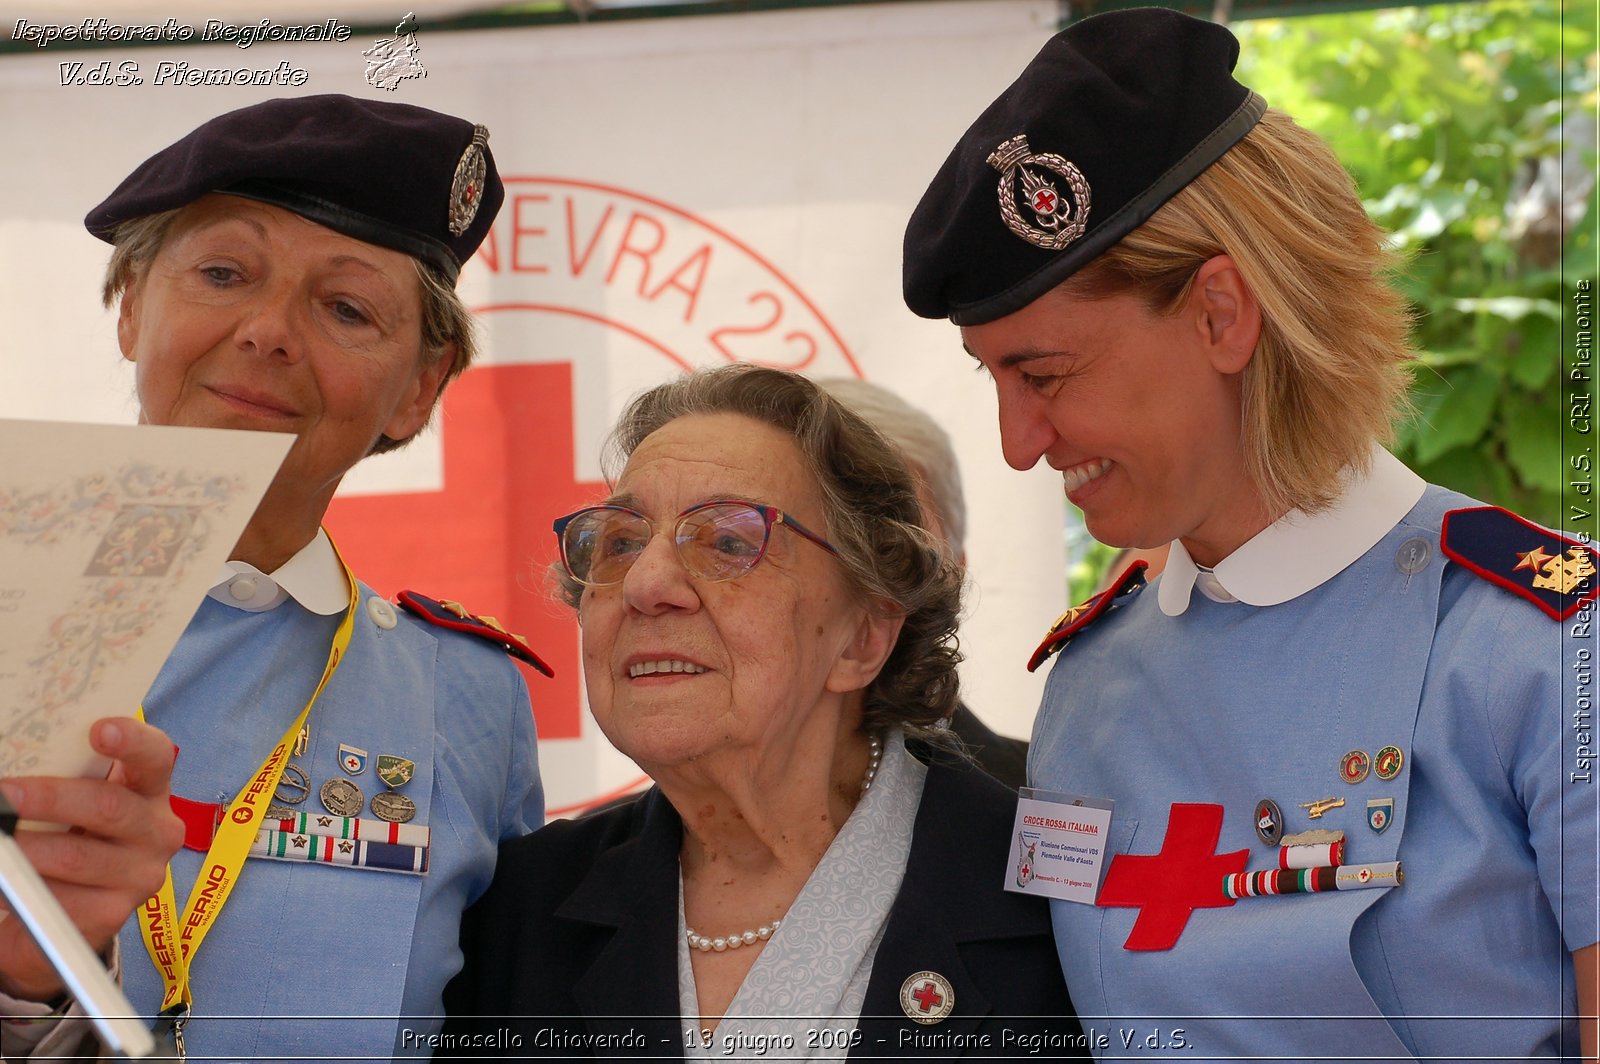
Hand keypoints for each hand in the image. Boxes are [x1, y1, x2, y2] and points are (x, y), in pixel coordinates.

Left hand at [0, 717, 182, 1002]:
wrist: (73, 905)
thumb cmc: (71, 834)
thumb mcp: (76, 800)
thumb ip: (65, 778)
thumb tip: (18, 760)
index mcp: (149, 789)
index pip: (155, 756)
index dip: (132, 741)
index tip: (99, 730)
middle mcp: (157, 830)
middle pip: (108, 807)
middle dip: (50, 799)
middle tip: (5, 795)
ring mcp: (140, 875)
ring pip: (76, 856)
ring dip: (25, 848)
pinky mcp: (112, 915)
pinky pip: (61, 901)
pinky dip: (24, 890)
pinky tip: (6, 884)